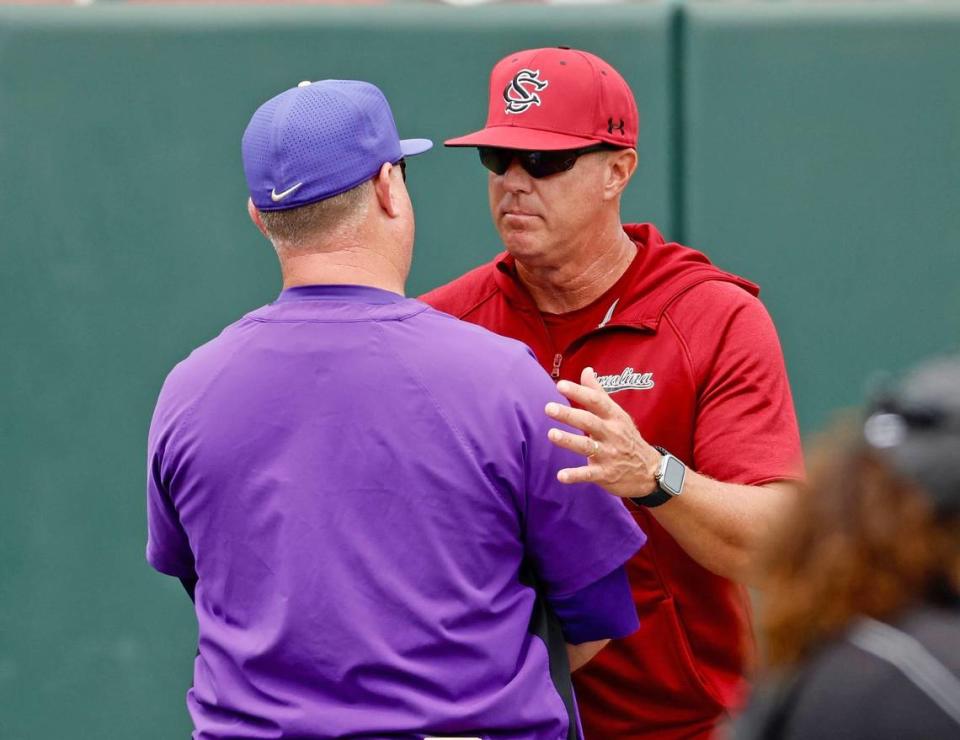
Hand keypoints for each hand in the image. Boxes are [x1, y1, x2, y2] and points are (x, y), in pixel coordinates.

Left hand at [545, 366, 661, 497]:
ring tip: (551, 434)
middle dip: (569, 415)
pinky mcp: (606, 474)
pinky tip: (560, 476)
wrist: (650, 471)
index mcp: (614, 417)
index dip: (578, 392)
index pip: (596, 401)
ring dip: (569, 441)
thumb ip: (598, 393)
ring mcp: (609, 454)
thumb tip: (586, 370)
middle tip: (548, 408)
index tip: (559, 385)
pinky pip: (589, 474)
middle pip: (589, 422)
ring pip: (587, 446)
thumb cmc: (627, 438)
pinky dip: (575, 475)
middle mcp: (612, 434)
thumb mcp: (617, 414)